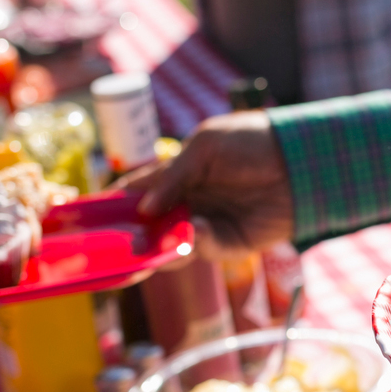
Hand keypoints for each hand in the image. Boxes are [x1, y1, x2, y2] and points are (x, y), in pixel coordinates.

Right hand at [119, 111, 293, 257]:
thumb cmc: (251, 142)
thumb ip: (172, 176)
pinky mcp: (227, 244)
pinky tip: (193, 230)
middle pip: (147, 226)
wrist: (300, 161)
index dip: (114, 204)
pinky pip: (200, 249)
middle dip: (129, 237)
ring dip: (156, 246)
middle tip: (109, 246)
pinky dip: (191, 244)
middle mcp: (186, 203)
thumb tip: (144, 209)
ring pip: (168, 244)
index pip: (136, 192)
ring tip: (145, 245)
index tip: (90, 218)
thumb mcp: (205, 147)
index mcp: (175, 176)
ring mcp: (204, 225)